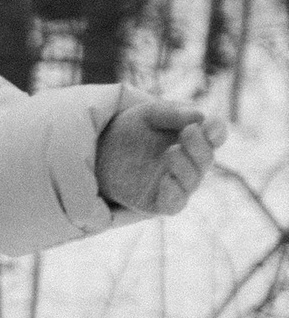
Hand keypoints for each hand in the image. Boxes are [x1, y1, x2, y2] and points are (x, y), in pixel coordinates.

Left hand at [95, 93, 225, 217]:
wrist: (100, 153)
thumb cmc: (131, 130)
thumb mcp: (147, 115)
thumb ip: (171, 114)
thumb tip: (200, 116)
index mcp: (194, 139)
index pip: (215, 136)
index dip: (217, 131)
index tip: (211, 126)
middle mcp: (191, 164)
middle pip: (206, 159)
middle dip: (200, 147)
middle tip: (188, 132)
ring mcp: (177, 184)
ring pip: (192, 182)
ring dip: (186, 168)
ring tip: (171, 152)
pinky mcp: (159, 202)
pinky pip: (174, 204)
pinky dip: (174, 194)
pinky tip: (166, 180)